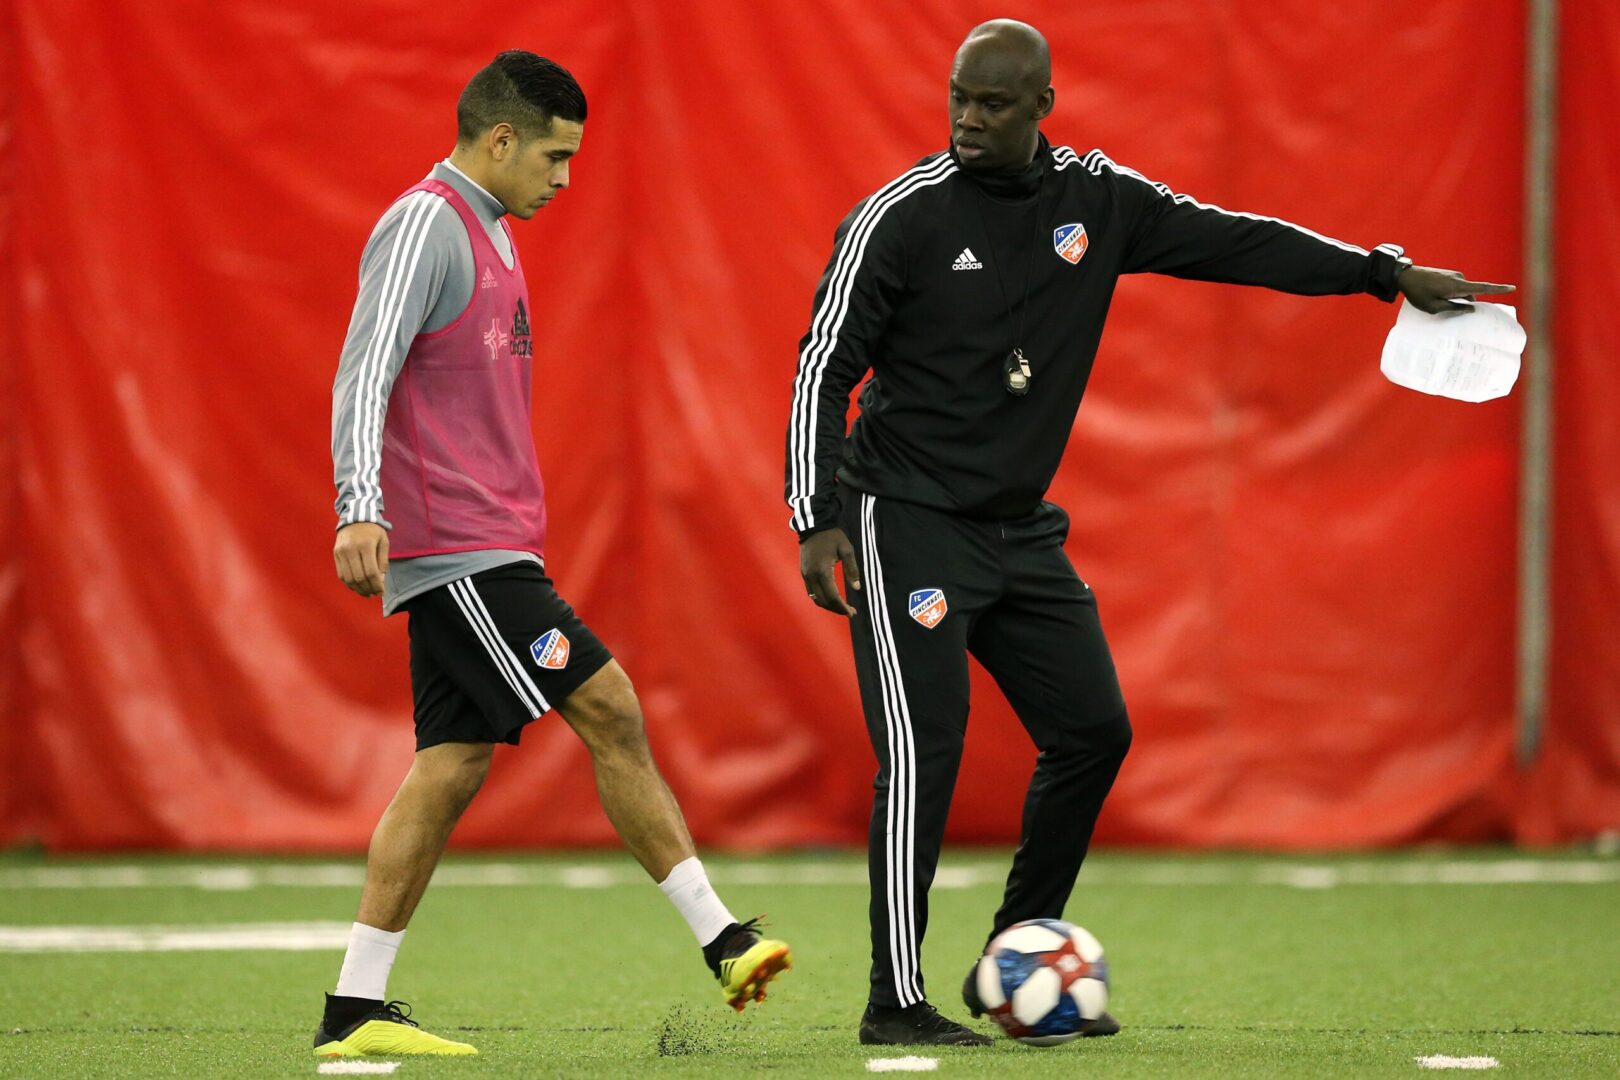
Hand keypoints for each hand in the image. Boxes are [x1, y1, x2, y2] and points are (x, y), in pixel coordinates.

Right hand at [334, 522, 389, 596]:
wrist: (356, 517)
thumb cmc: (373, 531)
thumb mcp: (384, 542)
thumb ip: (383, 562)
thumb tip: (380, 581)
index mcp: (366, 545)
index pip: (371, 572)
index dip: (376, 585)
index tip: (381, 592)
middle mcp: (351, 549)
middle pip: (359, 577)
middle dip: (368, 589)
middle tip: (374, 594)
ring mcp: (341, 552)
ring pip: (348, 578)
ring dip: (358, 589)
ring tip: (366, 593)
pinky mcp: (336, 553)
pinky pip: (341, 573)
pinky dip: (349, 583)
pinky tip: (356, 586)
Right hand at [800, 527, 861, 616]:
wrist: (814, 526)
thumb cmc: (833, 537)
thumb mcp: (847, 550)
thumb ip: (852, 569)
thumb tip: (857, 588)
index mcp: (823, 571)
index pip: (833, 596)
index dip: (843, 607)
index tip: (853, 613)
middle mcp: (812, 576)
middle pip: (824, 601)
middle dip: (837, 609)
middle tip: (850, 613)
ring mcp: (806, 575)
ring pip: (816, 599)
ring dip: (828, 606)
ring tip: (841, 608)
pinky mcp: (803, 573)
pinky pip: (811, 592)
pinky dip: (821, 599)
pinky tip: (831, 599)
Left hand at [1398, 265, 1514, 313]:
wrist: (1405, 275)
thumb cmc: (1417, 293)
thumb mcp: (1433, 307)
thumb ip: (1453, 308)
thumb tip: (1471, 308)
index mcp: (1457, 287)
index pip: (1482, 288)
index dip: (1498, 289)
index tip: (1512, 288)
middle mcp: (1458, 279)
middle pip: (1471, 294)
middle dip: (1466, 305)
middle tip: (1454, 313)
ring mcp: (1453, 275)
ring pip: (1462, 292)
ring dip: (1455, 300)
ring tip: (1436, 304)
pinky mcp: (1448, 275)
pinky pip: (1456, 287)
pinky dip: (1452, 295)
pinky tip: (1437, 299)